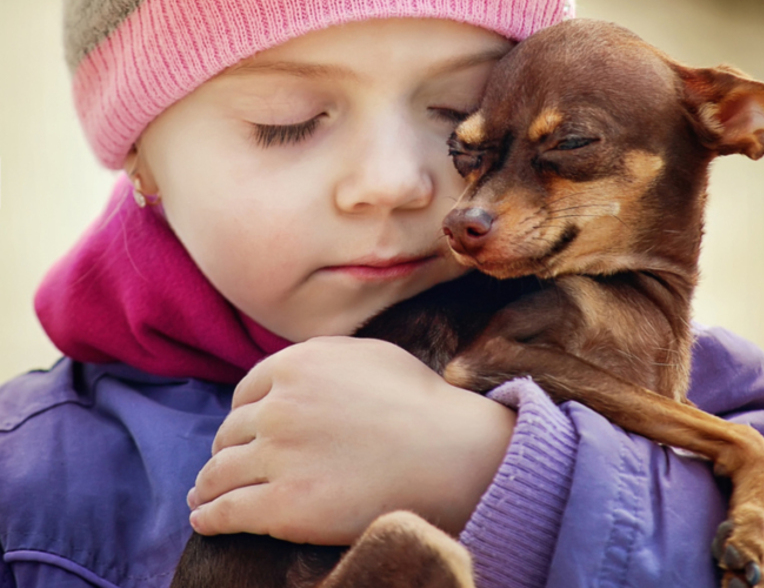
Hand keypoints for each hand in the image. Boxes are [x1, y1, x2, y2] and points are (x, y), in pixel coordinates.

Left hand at [187, 336, 515, 542]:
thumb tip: (297, 371)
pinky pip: (226, 512)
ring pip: (219, 472)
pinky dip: (209, 517)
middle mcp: (277, 406)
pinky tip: (204, 521)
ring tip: (202, 497)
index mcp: (295, 365)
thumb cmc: (418, 401)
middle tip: (225, 467)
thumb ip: (320, 359)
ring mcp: (276, 456)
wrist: (449, 450)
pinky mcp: (281, 506)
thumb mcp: (364, 354)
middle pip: (231, 432)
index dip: (244, 416)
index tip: (244, 433)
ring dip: (207, 486)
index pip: (245, 393)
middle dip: (227, 450)